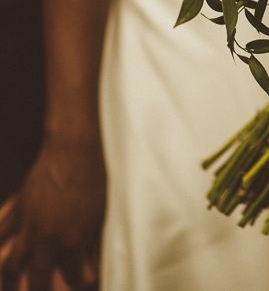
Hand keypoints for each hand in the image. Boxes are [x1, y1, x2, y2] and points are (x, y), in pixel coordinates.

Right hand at [0, 132, 105, 290]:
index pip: (75, 276)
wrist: (72, 149)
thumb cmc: (93, 178)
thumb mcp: (100, 214)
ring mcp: (28, 225)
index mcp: (73, 239)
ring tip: (13, 289)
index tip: (84, 284)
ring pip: (11, 265)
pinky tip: (0, 258)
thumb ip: (93, 246)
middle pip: (38, 278)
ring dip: (12, 281)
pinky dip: (0, 248)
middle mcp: (47, 237)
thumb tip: (92, 273)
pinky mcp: (18, 210)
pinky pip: (2, 235)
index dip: (79, 283)